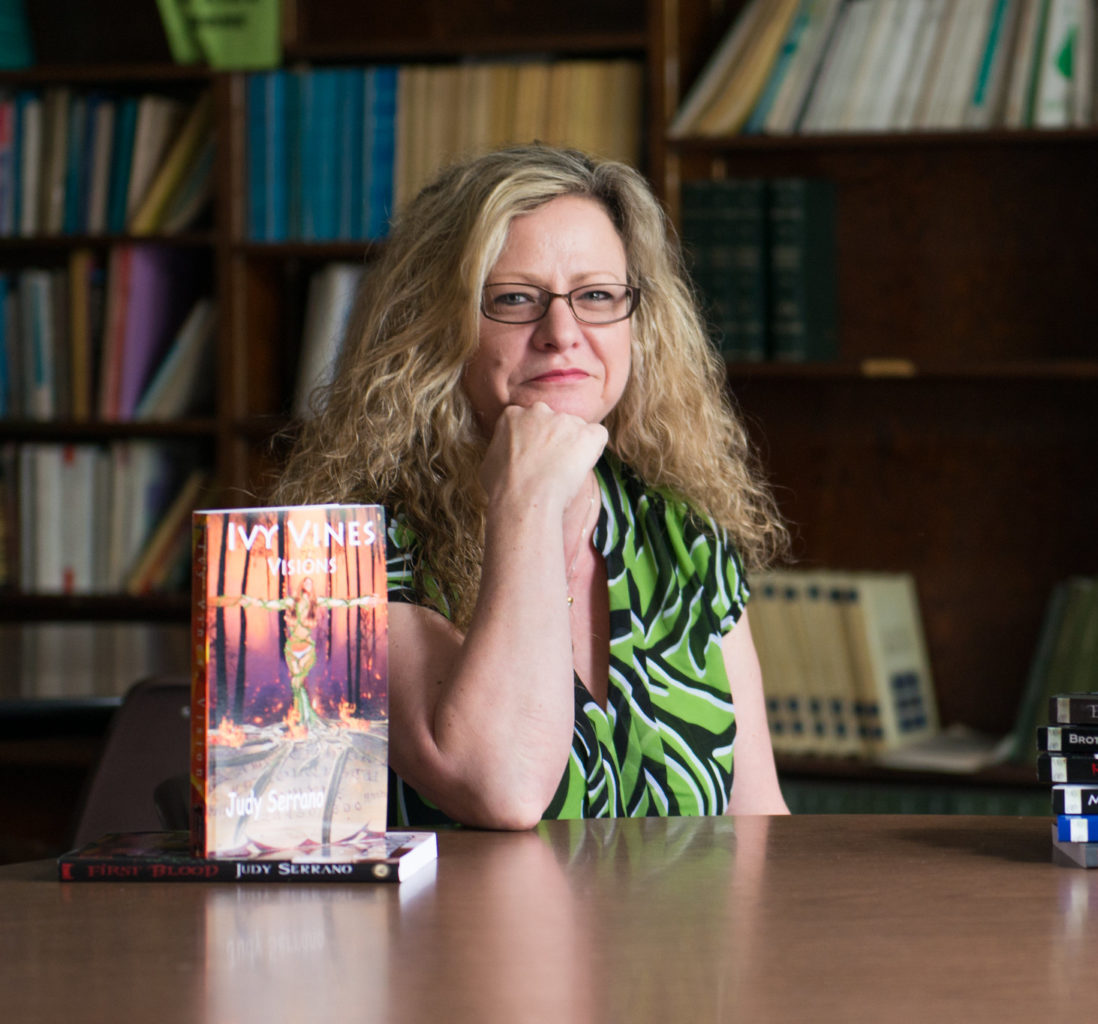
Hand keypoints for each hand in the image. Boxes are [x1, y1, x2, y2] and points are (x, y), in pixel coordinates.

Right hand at [479, 402, 606, 513]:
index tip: (534, 459)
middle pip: (554, 422)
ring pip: (576, 429)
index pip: (530, 421)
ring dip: (573, 447)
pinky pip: (598, 436)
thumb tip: (506, 459)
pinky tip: (582, 467)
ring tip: (564, 474)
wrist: (523, 498)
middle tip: (550, 466)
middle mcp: (538, 411)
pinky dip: (594, 450)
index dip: (535, 441)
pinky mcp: (587, 433)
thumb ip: (502, 451)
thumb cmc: (502, 488)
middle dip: (555, 440)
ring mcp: (564, 420)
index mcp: (512, 415)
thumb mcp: (490, 463)